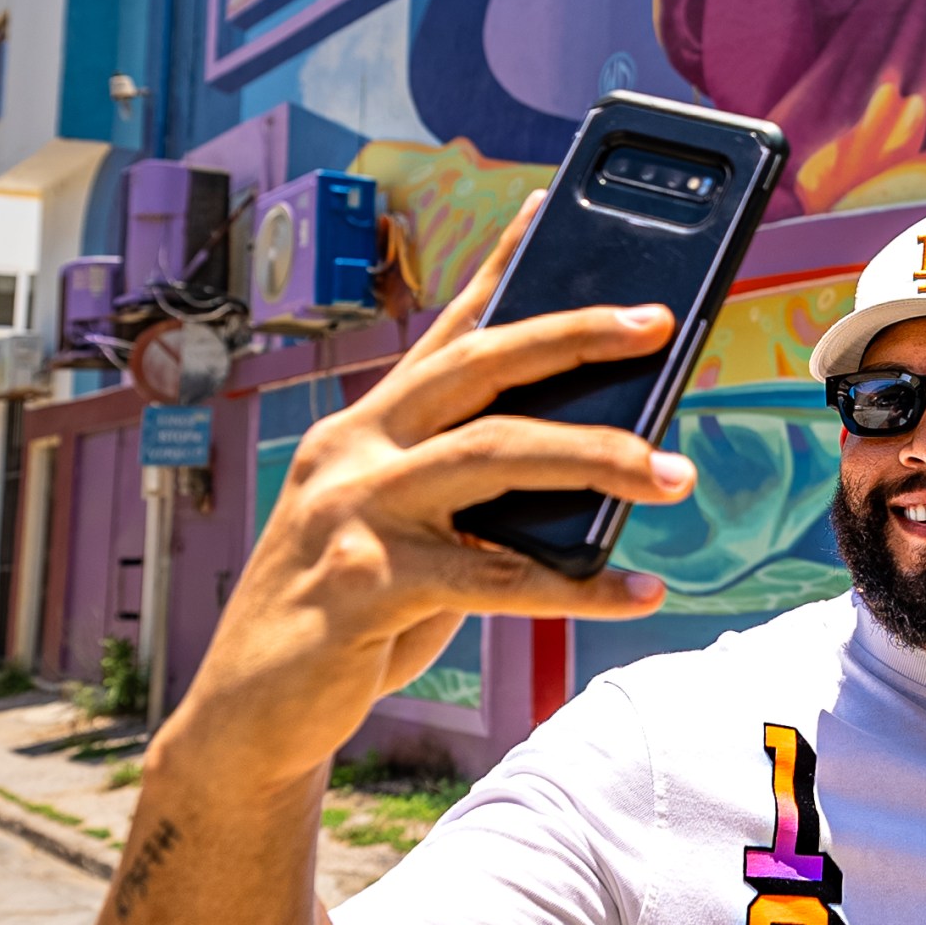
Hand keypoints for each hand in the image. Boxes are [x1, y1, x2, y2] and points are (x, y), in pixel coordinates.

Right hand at [159, 192, 686, 792]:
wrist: (249, 717)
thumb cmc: (346, 617)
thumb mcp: (406, 534)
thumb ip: (476, 498)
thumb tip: (591, 473)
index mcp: (363, 427)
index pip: (444, 330)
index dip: (499, 266)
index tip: (550, 207)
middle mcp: (351, 450)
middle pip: (478, 368)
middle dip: (573, 334)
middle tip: (658, 321)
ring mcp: (352, 512)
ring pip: (495, 455)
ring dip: (598, 457)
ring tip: (676, 474)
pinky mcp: (363, 585)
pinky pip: (496, 577)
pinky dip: (576, 586)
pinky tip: (636, 592)